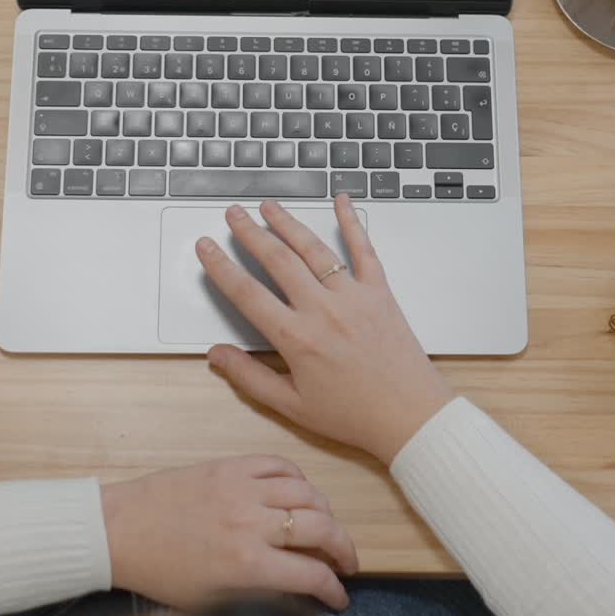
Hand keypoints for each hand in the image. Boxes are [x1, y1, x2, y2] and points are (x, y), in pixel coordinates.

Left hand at [101, 456, 356, 609]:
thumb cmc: (162, 572)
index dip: (334, 589)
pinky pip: (280, 464)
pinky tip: (299, 492)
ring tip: (325, 524)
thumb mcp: (212, 600)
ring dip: (325, 511)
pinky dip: (298, 478)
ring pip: (307, 492)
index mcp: (247, 566)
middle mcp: (252, 525)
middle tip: (346, 559)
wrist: (123, 531)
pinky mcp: (232, 466)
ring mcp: (243, 489)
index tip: (340, 595)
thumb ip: (259, 594)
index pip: (313, 574)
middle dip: (343, 547)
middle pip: (321, 527)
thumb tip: (297, 590)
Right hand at [197, 196, 453, 465]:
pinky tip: (341, 199)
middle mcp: (323, 309)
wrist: (409, 416)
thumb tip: (215, 354)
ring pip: (314, 249)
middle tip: (233, 214)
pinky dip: (352, 222)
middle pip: (278, 260)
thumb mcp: (292, 406)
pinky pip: (364, 250)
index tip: (205, 247)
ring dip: (288, 223)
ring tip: (268, 206)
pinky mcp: (380, 292)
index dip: (221, 267)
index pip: (247, 294)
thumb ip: (250, 377)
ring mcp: (353, 296)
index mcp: (296, 338)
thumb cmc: (352, 415)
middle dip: (251, 233)